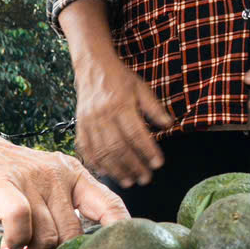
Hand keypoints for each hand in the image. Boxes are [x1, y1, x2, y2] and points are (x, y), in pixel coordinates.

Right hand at [0, 126, 126, 248]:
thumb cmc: (3, 179)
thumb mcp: (40, 189)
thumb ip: (58, 216)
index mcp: (73, 175)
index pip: (110, 205)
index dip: (120, 234)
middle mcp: (57, 175)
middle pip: (72, 233)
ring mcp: (30, 178)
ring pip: (46, 235)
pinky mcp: (3, 184)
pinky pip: (20, 219)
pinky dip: (17, 239)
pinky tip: (11, 246)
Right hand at [74, 53, 174, 188]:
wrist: (92, 67)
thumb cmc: (119, 78)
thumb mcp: (141, 88)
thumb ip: (154, 108)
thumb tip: (169, 125)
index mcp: (120, 104)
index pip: (135, 133)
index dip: (147, 150)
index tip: (158, 163)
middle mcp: (102, 115)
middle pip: (118, 147)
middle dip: (133, 166)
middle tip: (146, 178)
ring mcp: (89, 122)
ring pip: (102, 152)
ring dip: (116, 170)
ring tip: (129, 181)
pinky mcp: (80, 126)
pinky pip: (86, 149)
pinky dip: (95, 163)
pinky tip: (106, 173)